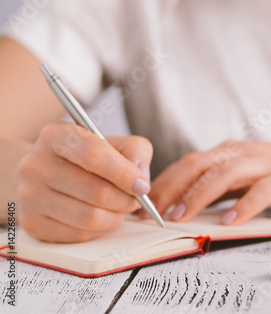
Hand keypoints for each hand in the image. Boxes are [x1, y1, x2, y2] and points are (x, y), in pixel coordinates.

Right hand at [17, 122, 152, 242]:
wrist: (48, 173)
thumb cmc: (89, 158)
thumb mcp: (115, 143)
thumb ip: (136, 152)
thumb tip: (140, 176)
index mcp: (56, 136)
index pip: (94, 155)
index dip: (124, 174)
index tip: (142, 185)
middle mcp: (35, 164)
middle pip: (96, 191)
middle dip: (126, 200)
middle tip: (136, 199)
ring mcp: (29, 196)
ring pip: (90, 217)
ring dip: (116, 216)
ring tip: (120, 208)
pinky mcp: (33, 223)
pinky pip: (79, 234)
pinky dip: (100, 229)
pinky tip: (102, 216)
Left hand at [150, 139, 270, 224]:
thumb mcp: (249, 175)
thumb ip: (223, 187)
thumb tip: (190, 206)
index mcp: (230, 153)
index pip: (188, 164)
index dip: (162, 182)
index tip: (141, 203)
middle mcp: (242, 153)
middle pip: (197, 165)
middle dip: (169, 188)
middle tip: (149, 212)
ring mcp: (265, 162)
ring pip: (223, 175)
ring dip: (197, 196)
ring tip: (178, 217)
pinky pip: (262, 190)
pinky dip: (243, 205)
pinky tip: (229, 221)